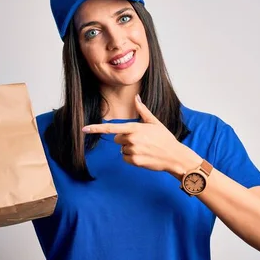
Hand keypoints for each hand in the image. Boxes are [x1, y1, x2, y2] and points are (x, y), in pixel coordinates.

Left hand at [82, 94, 201, 176]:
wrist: (174, 156)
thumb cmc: (165, 138)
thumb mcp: (154, 122)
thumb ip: (142, 110)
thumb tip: (136, 98)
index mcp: (135, 128)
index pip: (111, 128)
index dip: (96, 128)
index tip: (84, 129)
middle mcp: (132, 139)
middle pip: (117, 139)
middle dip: (125, 139)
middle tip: (141, 140)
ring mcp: (133, 151)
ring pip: (122, 149)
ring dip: (130, 149)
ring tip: (145, 149)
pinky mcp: (135, 161)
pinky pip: (125, 158)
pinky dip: (132, 158)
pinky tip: (144, 156)